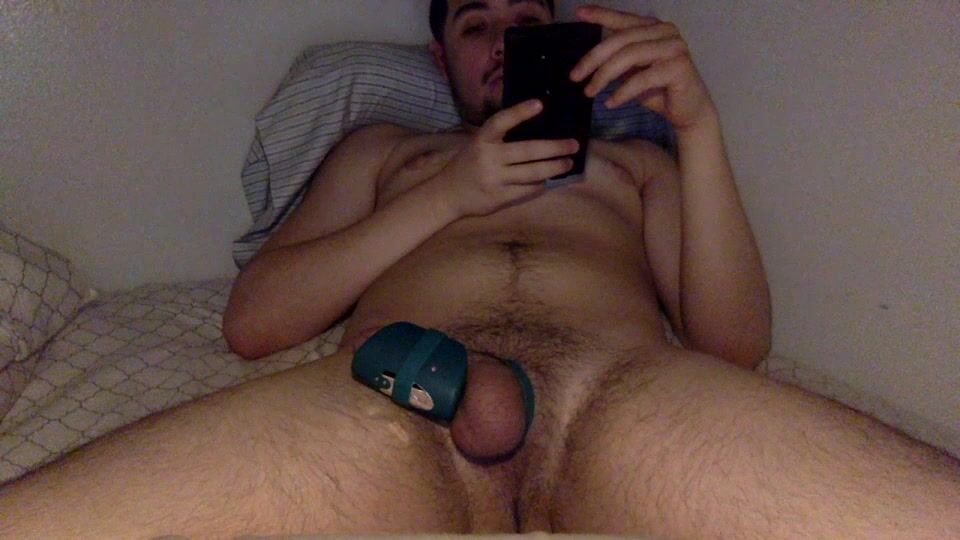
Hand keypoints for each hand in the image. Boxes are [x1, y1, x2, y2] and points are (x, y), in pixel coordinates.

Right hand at [434, 99, 577, 217]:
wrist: (447, 193)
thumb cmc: (469, 164)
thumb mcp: (478, 145)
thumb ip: (500, 138)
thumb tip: (538, 130)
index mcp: (482, 140)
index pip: (501, 121)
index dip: (520, 112)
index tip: (540, 104)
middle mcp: (488, 158)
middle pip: (527, 151)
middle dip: (554, 148)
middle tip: (573, 145)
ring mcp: (494, 179)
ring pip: (532, 173)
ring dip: (554, 167)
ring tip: (567, 163)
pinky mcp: (499, 197)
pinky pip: (527, 190)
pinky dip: (539, 184)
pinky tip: (547, 179)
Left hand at [571, 5, 717, 131]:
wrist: (688, 112)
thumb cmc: (658, 91)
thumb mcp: (632, 72)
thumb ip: (617, 59)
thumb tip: (588, 59)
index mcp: (653, 28)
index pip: (623, 19)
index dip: (601, 15)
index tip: (579, 13)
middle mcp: (666, 31)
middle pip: (621, 40)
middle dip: (593, 59)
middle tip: (574, 77)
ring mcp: (674, 47)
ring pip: (629, 56)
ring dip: (604, 76)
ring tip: (589, 92)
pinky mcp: (679, 66)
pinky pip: (642, 78)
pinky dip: (622, 92)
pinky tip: (610, 103)